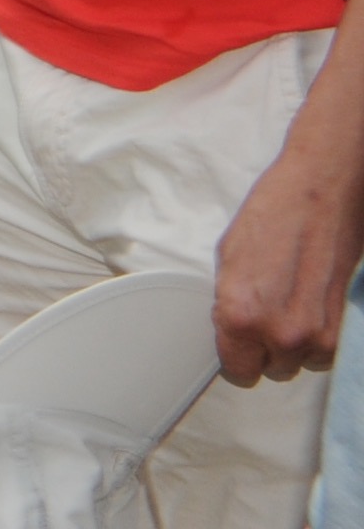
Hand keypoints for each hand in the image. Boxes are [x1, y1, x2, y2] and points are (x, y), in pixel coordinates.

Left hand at [213, 119, 363, 383]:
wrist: (319, 195)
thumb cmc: (271, 218)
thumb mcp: (227, 260)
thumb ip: (227, 304)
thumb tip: (229, 329)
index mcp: (241, 316)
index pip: (237, 372)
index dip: (234, 357)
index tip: (235, 345)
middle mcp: (281, 334)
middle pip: (268, 371)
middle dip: (262, 348)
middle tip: (262, 315)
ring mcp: (316, 335)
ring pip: (297, 364)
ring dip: (290, 345)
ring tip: (286, 306)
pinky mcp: (342, 328)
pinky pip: (321, 354)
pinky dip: (315, 339)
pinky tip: (306, 308)